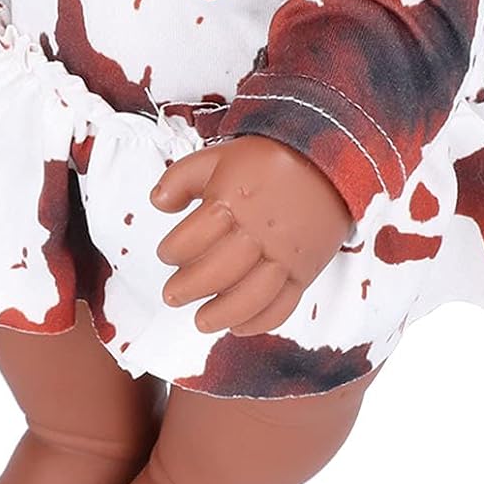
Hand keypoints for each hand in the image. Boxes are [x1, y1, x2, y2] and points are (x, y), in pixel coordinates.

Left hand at [150, 134, 353, 336]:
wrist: (326, 162)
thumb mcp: (218, 157)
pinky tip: (239, 326)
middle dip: (188, 288)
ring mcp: (285, 255)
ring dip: (222, 315)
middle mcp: (259, 232)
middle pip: (218, 272)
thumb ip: (181, 178)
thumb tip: (157, 202)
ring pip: (250, 297)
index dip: (173, 251)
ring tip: (201, 321)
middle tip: (172, 295)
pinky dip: (260, 322)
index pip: (193, 237)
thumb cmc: (269, 161)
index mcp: (234, 201)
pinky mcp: (305, 271)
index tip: (166, 255)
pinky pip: (283, 305)